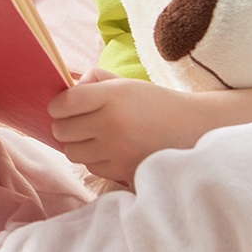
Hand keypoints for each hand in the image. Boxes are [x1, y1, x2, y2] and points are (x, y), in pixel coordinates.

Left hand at [48, 70, 217, 183]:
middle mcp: (112, 123)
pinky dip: (94, 159)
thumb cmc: (156, 103)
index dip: (56, 106)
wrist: (194, 129)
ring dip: (78, 145)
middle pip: (62, 130)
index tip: (61, 107)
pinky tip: (110, 150)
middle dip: (65, 126)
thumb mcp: (127, 84)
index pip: (65, 103)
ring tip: (95, 136)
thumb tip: (67, 88)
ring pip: (73, 152)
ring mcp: (117, 150)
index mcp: (112, 96)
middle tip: (78, 122)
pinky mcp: (123, 170)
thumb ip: (95, 81)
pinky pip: (91, 167)